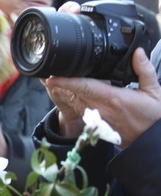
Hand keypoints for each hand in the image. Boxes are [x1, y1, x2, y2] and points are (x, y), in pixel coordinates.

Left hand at [44, 47, 160, 145]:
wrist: (148, 142)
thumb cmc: (152, 117)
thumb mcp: (154, 91)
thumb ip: (144, 70)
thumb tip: (137, 53)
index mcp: (114, 99)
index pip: (85, 87)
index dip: (67, 82)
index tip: (53, 77)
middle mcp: (101, 109)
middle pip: (74, 94)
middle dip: (59, 85)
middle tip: (45, 74)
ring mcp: (96, 118)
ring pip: (74, 102)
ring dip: (61, 92)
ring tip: (50, 81)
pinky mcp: (95, 124)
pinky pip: (79, 110)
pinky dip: (70, 100)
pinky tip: (62, 93)